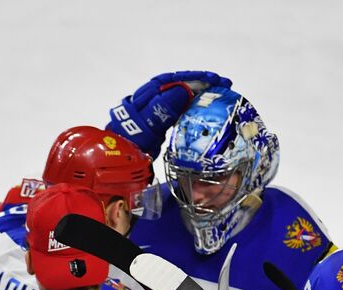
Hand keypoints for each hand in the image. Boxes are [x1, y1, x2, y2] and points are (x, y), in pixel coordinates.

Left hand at [107, 70, 232, 155]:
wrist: (118, 159)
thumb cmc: (130, 141)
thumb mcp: (147, 124)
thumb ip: (163, 107)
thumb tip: (184, 89)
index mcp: (150, 94)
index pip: (177, 79)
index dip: (197, 78)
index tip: (215, 80)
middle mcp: (154, 98)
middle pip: (182, 85)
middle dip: (203, 84)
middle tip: (225, 85)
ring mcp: (157, 109)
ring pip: (182, 96)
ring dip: (201, 94)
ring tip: (221, 95)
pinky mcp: (161, 122)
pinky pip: (180, 109)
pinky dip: (194, 107)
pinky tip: (205, 110)